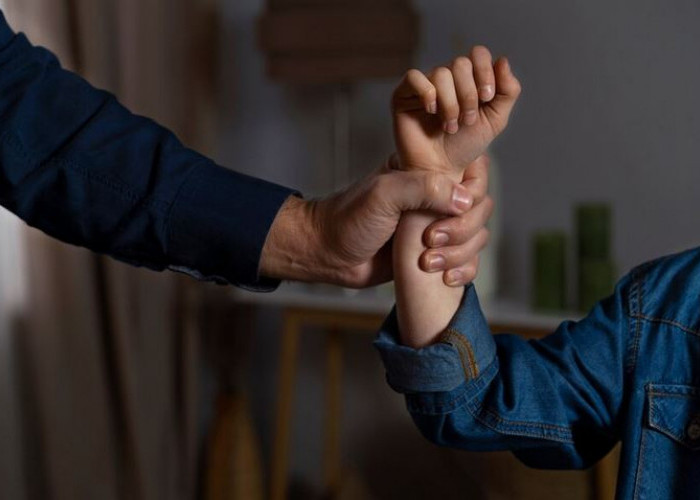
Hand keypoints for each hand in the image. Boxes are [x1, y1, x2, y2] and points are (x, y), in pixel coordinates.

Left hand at [259, 160, 489, 287]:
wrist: (329, 254)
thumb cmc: (349, 219)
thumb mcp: (384, 194)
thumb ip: (423, 188)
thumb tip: (464, 200)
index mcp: (427, 172)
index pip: (473, 171)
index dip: (471, 191)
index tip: (452, 208)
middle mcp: (437, 197)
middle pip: (480, 208)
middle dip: (462, 229)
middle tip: (431, 239)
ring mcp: (438, 226)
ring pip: (477, 236)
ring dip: (460, 253)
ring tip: (427, 262)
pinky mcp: (436, 254)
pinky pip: (468, 261)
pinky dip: (464, 270)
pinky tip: (445, 278)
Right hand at [392, 46, 520, 175]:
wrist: (441, 170)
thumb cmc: (465, 146)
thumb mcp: (495, 120)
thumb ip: (507, 92)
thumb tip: (503, 60)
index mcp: (468, 79)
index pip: (478, 54)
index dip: (485, 71)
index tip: (487, 98)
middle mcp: (446, 78)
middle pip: (460, 63)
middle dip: (468, 94)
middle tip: (467, 121)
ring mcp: (424, 85)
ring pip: (441, 73)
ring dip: (450, 104)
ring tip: (449, 126)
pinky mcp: (404, 95)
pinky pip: (414, 77)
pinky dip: (427, 94)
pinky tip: (431, 112)